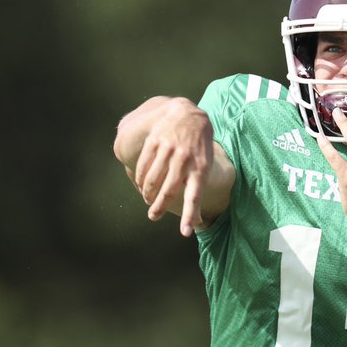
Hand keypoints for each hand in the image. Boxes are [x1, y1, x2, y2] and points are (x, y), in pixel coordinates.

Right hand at [132, 99, 214, 236]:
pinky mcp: (156, 141)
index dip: (191, 215)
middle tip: (153, 216)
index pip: (195, 196)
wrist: (189, 114)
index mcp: (200, 167)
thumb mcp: (206, 166)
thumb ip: (199, 192)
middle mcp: (185, 159)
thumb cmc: (199, 147)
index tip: (185, 232)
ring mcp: (169, 149)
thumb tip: (200, 222)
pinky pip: (144, 165)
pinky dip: (140, 177)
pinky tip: (141, 183)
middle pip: (169, 191)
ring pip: (153, 179)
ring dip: (148, 193)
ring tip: (148, 199)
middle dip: (159, 208)